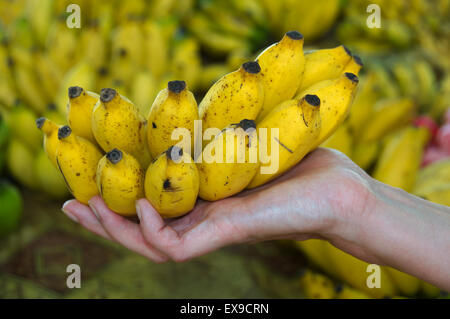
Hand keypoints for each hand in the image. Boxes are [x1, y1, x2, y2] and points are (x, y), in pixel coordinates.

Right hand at [62, 148, 374, 262]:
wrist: (344, 193)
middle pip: (142, 230)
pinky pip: (174, 246)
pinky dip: (150, 229)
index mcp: (207, 203)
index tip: (91, 178)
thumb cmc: (307, 168)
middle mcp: (205, 220)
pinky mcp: (227, 234)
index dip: (120, 198)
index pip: (154, 207)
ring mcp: (214, 231)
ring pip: (149, 244)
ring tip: (85, 205)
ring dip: (113, 228)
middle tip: (69, 203)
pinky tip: (140, 204)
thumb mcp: (252, 147)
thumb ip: (223, 142)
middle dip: (102, 220)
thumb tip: (204, 118)